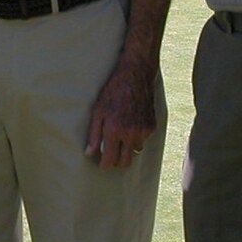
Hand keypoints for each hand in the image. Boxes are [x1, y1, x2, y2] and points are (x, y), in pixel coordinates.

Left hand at [84, 54, 156, 169]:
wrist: (135, 76)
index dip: (104, 165)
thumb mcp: (97, 111)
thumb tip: (89, 153)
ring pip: (135, 152)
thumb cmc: (112, 92)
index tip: (102, 165)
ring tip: (120, 138)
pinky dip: (136, 137)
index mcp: (114, 131)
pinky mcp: (152, 127)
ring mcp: (143, 131)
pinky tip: (131, 125)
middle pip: (125, 162)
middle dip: (116, 162)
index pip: (110, 159)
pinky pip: (143, 140)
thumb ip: (94, 134)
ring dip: (127, 149)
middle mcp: (130, 134)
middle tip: (110, 156)